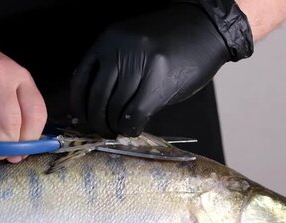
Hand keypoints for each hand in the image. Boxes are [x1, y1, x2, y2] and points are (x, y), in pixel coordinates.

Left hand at [71, 2, 251, 136]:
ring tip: (119, 130)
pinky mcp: (158, 80)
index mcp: (108, 42)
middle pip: (97, 98)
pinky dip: (131, 128)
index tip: (83, 119)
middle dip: (97, 121)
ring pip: (115, 108)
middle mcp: (119, 51)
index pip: (80, 80)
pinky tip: (134, 128)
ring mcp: (139, 64)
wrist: (206, 29)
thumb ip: (113, 70)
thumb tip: (96, 106)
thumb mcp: (131, 48)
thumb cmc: (169, 42)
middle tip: (103, 131)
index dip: (79, 106)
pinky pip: (135, 114)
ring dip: (114, 126)